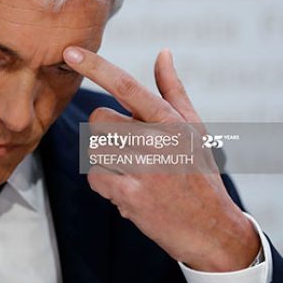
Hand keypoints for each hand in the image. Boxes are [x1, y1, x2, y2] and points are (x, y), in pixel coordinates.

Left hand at [63, 47, 259, 271]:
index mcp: (172, 121)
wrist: (212, 231)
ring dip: (105, 160)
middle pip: (98, 117)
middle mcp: (159, 141)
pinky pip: (95, 177)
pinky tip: (127, 190)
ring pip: (94, 148)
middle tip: (129, 149)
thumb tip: (162, 52)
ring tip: (133, 172)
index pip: (127, 86)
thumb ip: (172, 91)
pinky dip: (104, 184)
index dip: (96, 66)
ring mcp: (145, 170)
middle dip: (105, 132)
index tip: (70, 51)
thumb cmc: (199, 174)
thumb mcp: (194, 129)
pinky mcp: (132, 197)